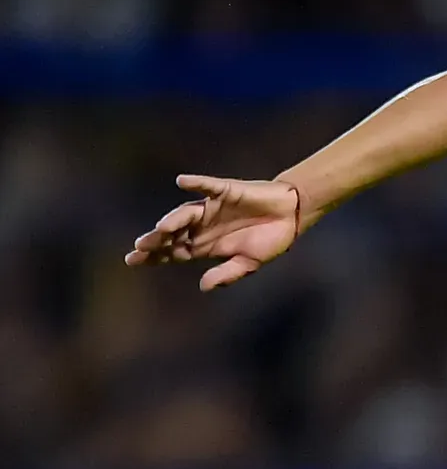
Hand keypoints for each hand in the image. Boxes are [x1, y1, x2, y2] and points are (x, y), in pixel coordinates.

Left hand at [128, 176, 310, 289]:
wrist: (292, 215)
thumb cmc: (269, 239)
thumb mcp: (249, 263)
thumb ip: (226, 273)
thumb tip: (203, 286)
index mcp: (205, 245)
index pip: (173, 251)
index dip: (153, 255)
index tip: (132, 260)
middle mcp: (202, 226)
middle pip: (173, 233)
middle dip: (156, 240)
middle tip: (140, 247)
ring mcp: (212, 208)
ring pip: (186, 213)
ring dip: (173, 219)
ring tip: (162, 228)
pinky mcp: (226, 191)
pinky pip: (208, 185)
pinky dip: (196, 183)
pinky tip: (182, 182)